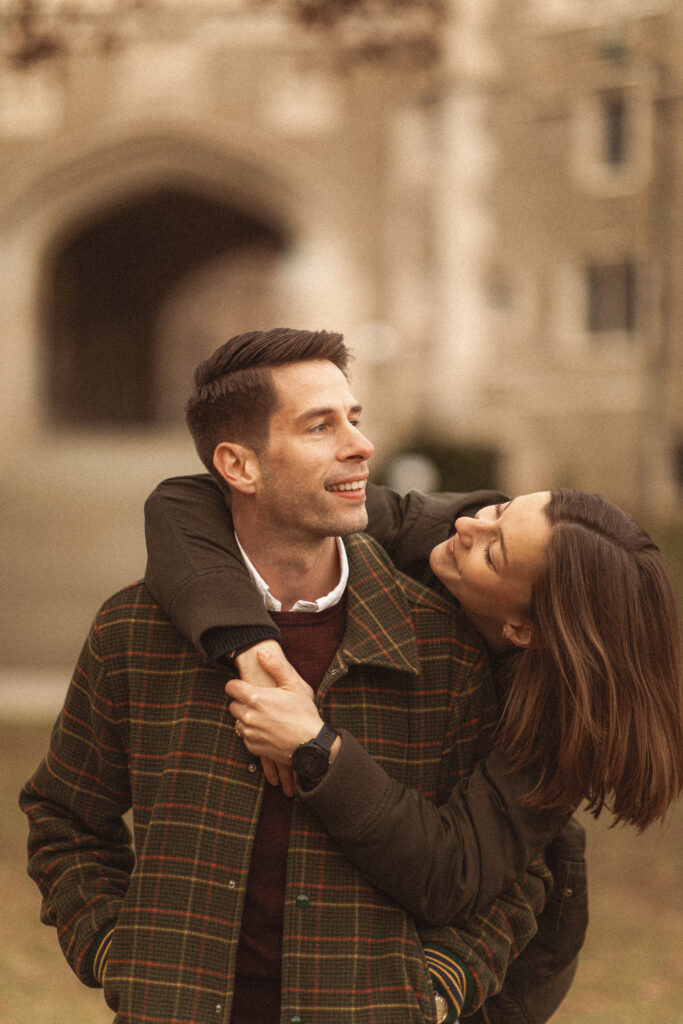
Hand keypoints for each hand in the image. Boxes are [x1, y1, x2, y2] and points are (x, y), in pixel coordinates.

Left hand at [234, 641, 299, 792]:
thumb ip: (276, 666)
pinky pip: (245, 737)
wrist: (311, 744)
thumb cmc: (304, 713)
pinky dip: (253, 733)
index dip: (236, 685)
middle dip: (242, 703)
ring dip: (247, 719)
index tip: (244, 687)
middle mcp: (248, 716)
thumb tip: (261, 652)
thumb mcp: (294, 685)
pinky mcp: (253, 747)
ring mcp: (250, 733)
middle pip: (232, 705)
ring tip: (265, 717)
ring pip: (238, 722)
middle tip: (260, 703)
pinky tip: (268, 730)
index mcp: (255, 698)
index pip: (231, 687)